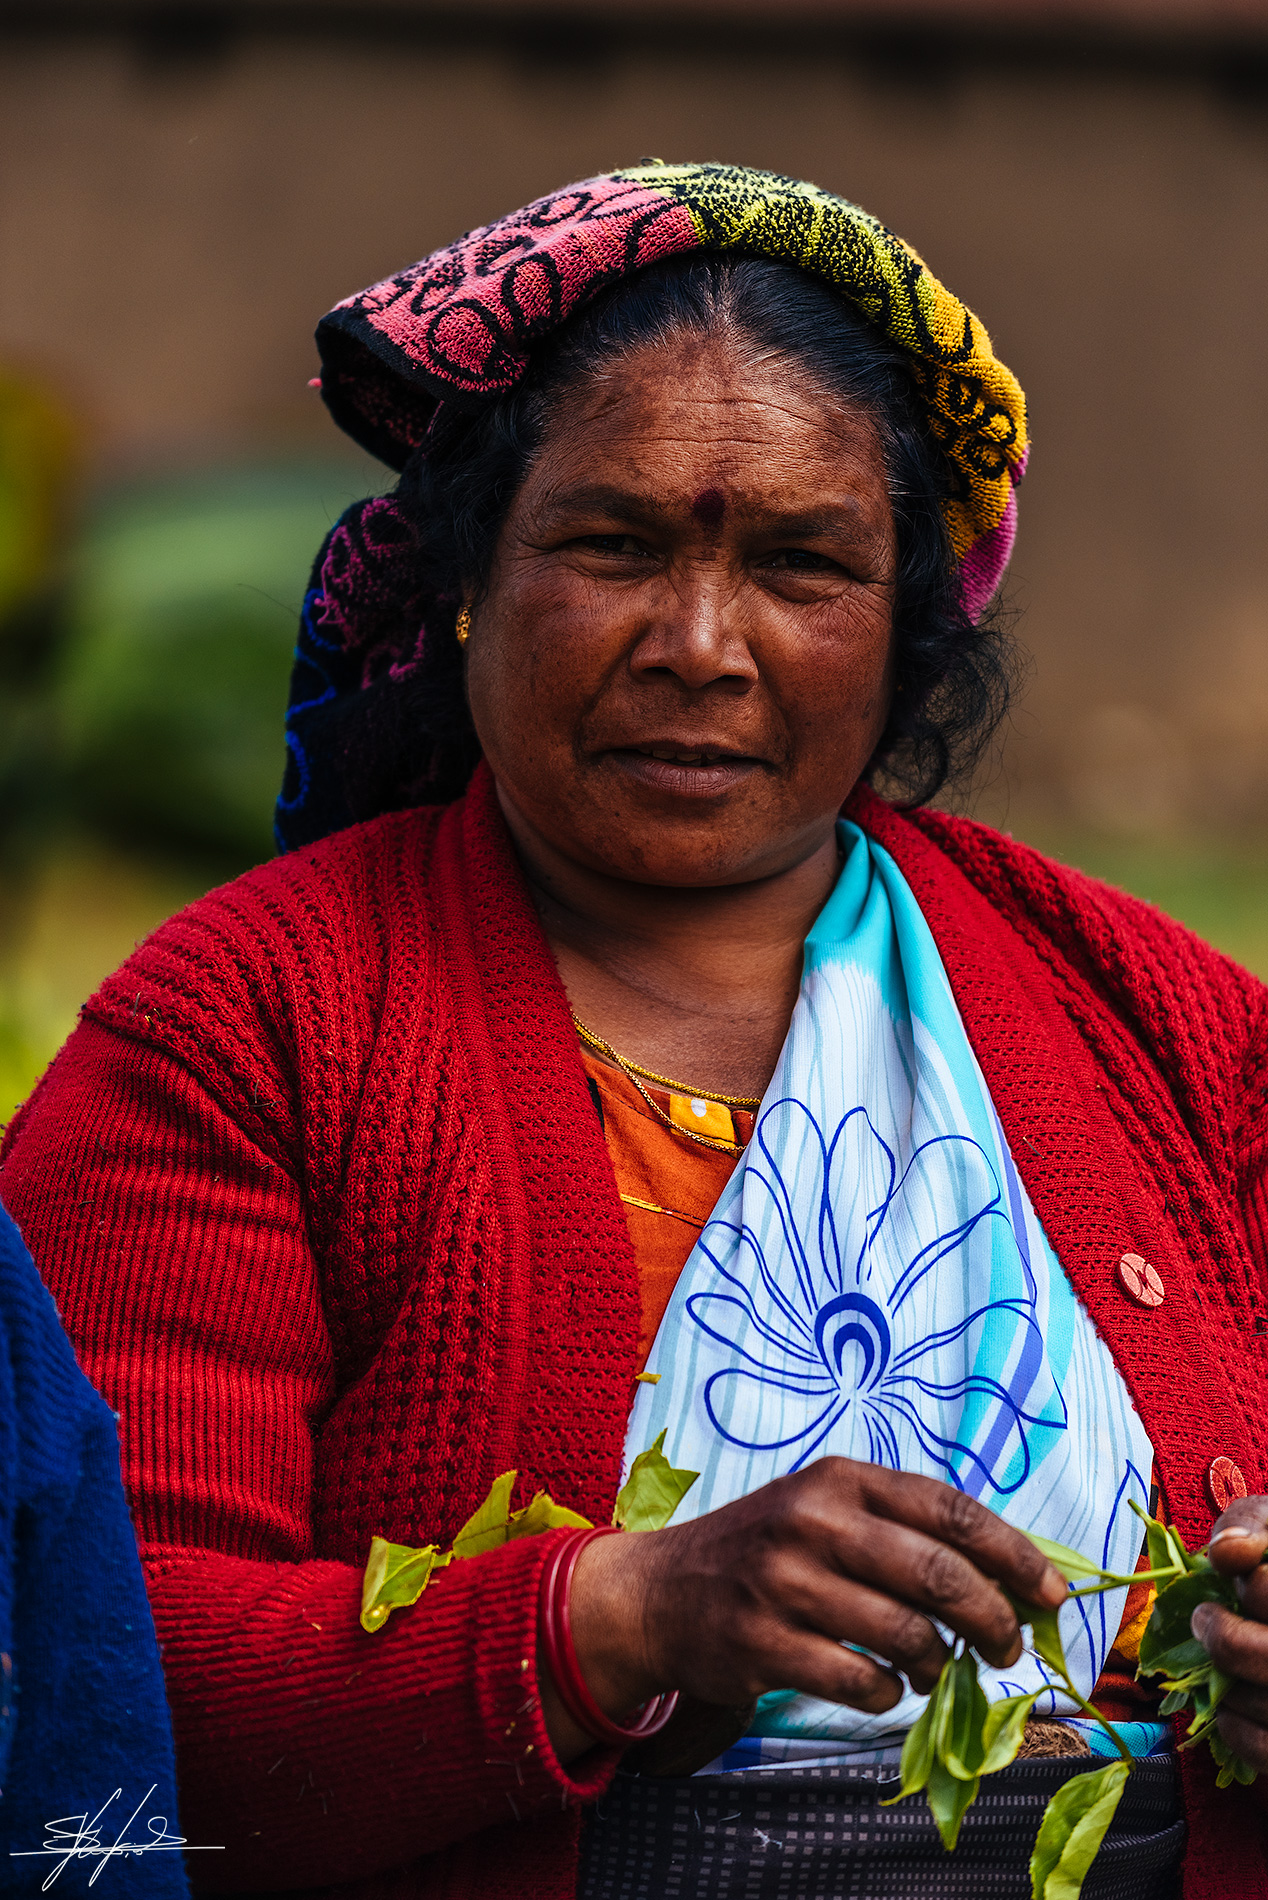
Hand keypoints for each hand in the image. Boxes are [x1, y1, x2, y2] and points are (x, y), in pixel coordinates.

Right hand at [542, 1456, 1065, 1763]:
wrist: (661, 1593)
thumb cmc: (766, 1551)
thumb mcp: (825, 1511)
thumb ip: (901, 1530)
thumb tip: (1005, 1579)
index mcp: (841, 1479)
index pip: (950, 1510)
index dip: (1014, 1555)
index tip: (1052, 1596)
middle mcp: (813, 1520)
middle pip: (939, 1574)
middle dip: (992, 1620)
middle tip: (1007, 1648)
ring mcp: (784, 1582)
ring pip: (906, 1634)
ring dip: (941, 1665)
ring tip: (938, 1671)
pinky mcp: (763, 1644)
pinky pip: (861, 1681)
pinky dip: (889, 1694)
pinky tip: (884, 1687)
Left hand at [1193, 1495, 1267, 1771]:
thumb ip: (1252, 1524)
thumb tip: (1227, 1553)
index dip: (1251, 1582)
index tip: (1236, 1574)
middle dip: (1224, 1637)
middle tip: (1204, 1619)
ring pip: (1266, 1707)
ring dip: (1226, 1683)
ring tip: (1221, 1661)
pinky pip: (1263, 1750)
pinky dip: (1235, 1728)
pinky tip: (1231, 1701)